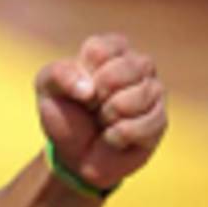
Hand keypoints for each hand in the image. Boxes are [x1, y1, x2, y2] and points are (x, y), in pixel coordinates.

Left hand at [35, 33, 166, 194]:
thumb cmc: (65, 115)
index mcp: (111, 49)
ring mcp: (152, 91)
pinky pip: (148, 123)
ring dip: (110, 115)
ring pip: (140, 94)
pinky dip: (121, 135)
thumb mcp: (47, 88)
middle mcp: (137, 64)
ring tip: (103, 122)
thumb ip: (58, 74)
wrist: (75, 157)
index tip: (78, 91)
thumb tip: (89, 89)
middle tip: (92, 108)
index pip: (99, 50)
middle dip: (99, 96)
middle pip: (125, 69)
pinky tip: (113, 138)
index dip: (82, 76)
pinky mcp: (159, 119)